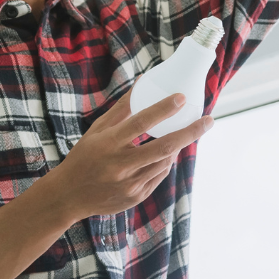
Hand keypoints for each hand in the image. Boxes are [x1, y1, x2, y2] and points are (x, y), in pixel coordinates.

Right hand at [40, 90, 212, 220]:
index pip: (141, 123)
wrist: (69, 196)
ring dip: (178, 146)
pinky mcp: (136, 197)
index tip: (182, 97)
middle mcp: (120, 165)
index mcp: (109, 144)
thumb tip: (142, 82)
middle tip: (208, 120)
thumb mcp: (98, 130)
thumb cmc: (84, 156)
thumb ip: (122, 108)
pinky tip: (166, 154)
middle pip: (164, 147)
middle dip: (191, 132)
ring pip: (165, 161)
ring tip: (186, 133)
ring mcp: (130, 184)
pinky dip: (165, 162)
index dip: (164, 109)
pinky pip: (159, 175)